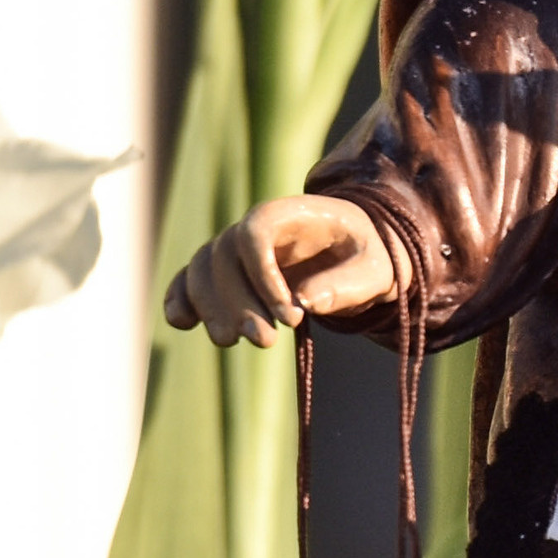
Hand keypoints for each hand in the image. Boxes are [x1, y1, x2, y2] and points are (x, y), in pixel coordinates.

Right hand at [164, 194, 395, 348]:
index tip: (291, 318)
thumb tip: (305, 302)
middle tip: (266, 342)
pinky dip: (181, 297)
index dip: (262, 275)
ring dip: (211, 308)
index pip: (254, 232)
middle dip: (238, 303)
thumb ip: (348, 284)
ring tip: (233, 342)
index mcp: (291, 214)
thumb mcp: (376, 270)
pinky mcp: (227, 274)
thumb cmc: (367, 257)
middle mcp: (255, 226)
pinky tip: (182, 322)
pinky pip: (191, 279)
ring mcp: (236, 249)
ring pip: (201, 269)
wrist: (357, 256)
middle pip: (223, 255)